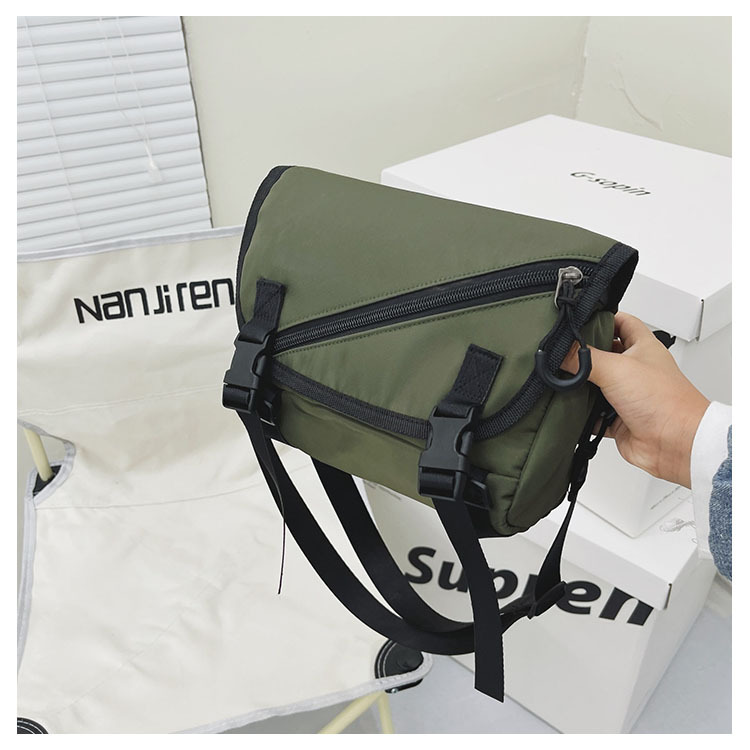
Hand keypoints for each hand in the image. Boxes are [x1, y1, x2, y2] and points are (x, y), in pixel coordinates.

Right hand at [563, 312, 708, 487]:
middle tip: (562, 354)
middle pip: (603, 355)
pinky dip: (582, 415)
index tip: (577, 322)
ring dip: (580, 387)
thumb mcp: (617, 368)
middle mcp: (635, 370)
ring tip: (562, 381)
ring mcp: (627, 395)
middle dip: (583, 356)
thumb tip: (558, 352)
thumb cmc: (666, 402)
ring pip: (596, 386)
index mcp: (642, 348)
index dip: (601, 318)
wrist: (676, 444)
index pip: (621, 322)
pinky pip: (593, 415)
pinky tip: (572, 411)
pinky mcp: (618, 419)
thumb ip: (584, 358)